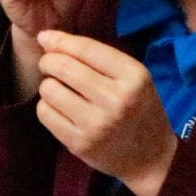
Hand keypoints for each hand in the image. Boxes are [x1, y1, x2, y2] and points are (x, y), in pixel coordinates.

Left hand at [36, 30, 177, 195]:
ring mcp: (98, 124)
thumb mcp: (131, 77)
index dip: (59, 40)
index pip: (85, 48)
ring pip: (48, 89)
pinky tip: (61, 109)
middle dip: (48, 61)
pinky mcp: (80, 143)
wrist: (151, 157)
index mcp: (135, 76)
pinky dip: (47, 107)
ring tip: (61, 91)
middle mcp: (118, 100)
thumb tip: (46, 37)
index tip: (46, 38)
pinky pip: (44, 113)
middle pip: (62, 66)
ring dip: (48, 86)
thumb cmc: (137, 109)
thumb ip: (94, 56)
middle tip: (50, 65)